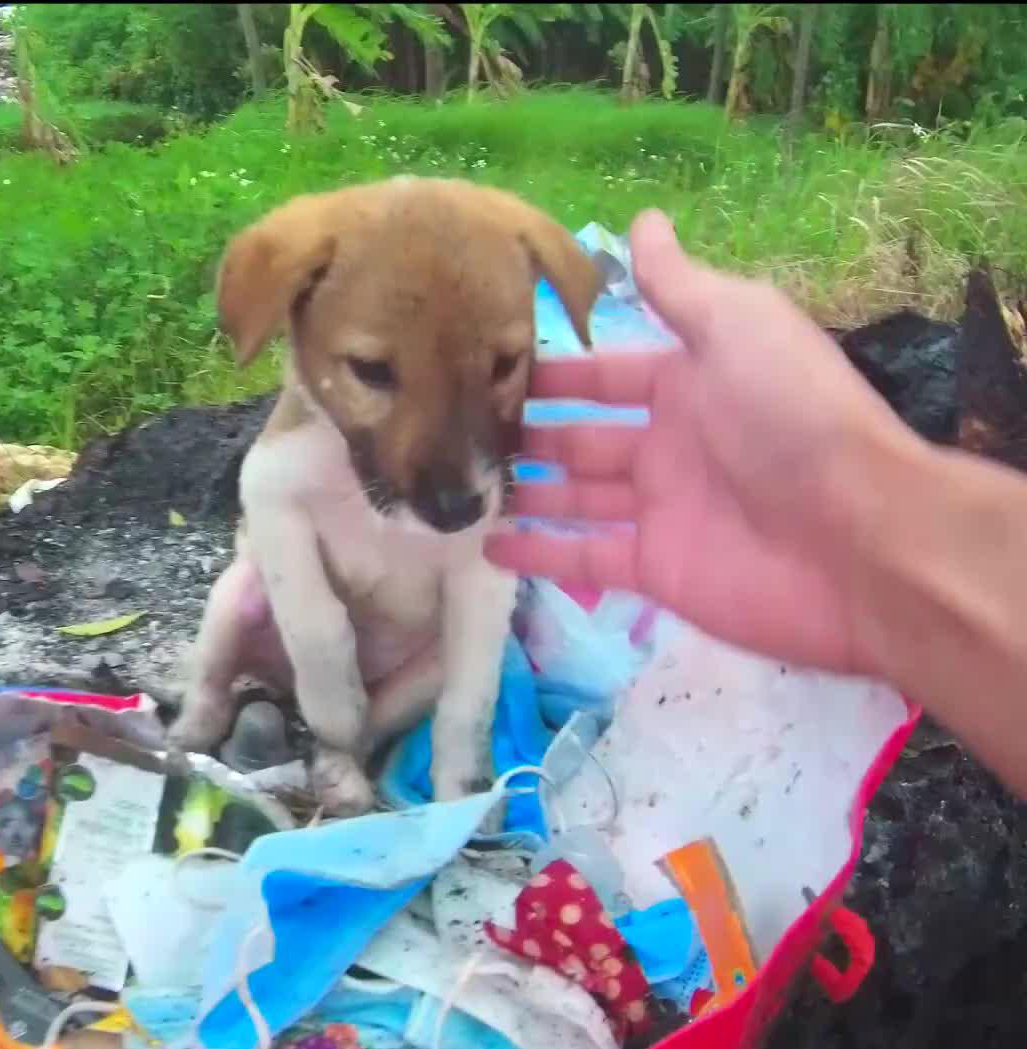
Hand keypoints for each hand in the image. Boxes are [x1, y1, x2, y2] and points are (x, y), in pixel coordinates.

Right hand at [486, 209, 926, 675]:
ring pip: (573, 496)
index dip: (551, 371)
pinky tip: (484, 545)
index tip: (480, 366)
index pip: (605, 373)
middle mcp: (672, 443)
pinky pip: (583, 558)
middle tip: (449, 430)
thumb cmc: (792, 417)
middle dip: (523, 432)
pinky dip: (536, 554)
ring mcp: (661, 510)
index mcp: (691, 381)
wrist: (858, 537)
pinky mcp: (654, 570)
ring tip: (453, 483)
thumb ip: (678, 285)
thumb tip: (642, 219)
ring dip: (521, 491)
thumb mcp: (736, 326)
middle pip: (580, 436)